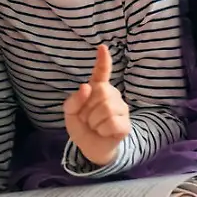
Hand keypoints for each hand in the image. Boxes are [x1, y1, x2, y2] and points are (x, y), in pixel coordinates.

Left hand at [63, 44, 130, 165]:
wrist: (90, 148)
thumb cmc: (83, 127)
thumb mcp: (70, 113)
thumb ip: (73, 100)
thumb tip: (86, 87)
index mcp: (97, 89)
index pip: (101, 72)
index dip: (103, 60)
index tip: (102, 48)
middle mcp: (112, 95)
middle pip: (101, 91)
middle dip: (88, 108)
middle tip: (88, 119)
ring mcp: (121, 109)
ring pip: (106, 108)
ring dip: (94, 121)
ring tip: (95, 126)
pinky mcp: (126, 124)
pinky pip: (112, 122)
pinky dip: (102, 130)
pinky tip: (103, 132)